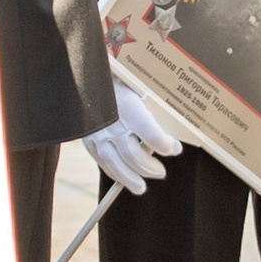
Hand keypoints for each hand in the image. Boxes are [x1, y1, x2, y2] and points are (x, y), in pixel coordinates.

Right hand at [85, 79, 183, 194]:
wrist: (85, 73)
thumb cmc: (119, 79)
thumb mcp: (138, 87)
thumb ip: (152, 108)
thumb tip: (172, 128)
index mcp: (129, 106)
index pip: (153, 136)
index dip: (167, 146)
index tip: (175, 148)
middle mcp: (112, 122)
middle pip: (134, 155)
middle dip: (150, 167)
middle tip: (161, 172)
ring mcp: (97, 132)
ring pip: (116, 163)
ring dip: (131, 179)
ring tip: (141, 187)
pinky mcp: (87, 137)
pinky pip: (101, 161)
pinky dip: (114, 173)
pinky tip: (123, 178)